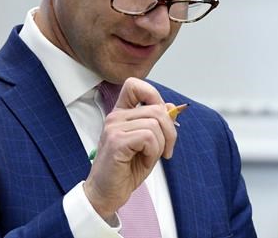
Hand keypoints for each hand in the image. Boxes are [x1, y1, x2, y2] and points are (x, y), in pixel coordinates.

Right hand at [83, 77, 176, 220]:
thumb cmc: (125, 170)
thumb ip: (157, 124)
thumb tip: (171, 107)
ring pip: (155, 123)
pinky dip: (153, 151)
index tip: (160, 118)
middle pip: (156, 108)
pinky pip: (149, 137)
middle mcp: (115, 117)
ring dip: (161, 144)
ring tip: (150, 157)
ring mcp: (114, 127)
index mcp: (121, 114)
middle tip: (166, 150)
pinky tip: (144, 160)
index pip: (135, 85)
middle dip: (170, 131)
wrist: (106, 194)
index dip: (153, 95)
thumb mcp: (148, 144)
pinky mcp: (116, 141)